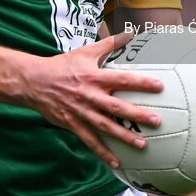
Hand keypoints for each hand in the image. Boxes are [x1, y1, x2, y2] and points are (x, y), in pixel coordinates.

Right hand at [19, 32, 164, 167]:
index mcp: (95, 77)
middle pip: (116, 107)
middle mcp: (90, 96)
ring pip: (105, 127)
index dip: (142, 82)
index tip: (160, 86)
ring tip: (142, 145)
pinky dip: (103, 152)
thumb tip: (130, 33)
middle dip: (137, 115)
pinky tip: (117, 162)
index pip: (123, 79)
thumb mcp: (86, 51)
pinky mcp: (73, 124)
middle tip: (157, 121)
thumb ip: (109, 43)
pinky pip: (90, 141)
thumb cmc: (63, 65)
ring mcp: (81, 112)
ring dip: (124, 137)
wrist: (34, 82)